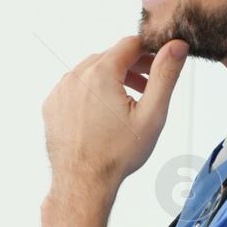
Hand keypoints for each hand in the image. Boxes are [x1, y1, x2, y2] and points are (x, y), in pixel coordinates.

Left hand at [43, 36, 187, 194]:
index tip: (158, 67)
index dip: (149, 53)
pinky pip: (73, 87)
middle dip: (131, 66)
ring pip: (90, 71)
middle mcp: (75, 78)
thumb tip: (176, 45)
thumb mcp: (152, 113)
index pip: (130, 44)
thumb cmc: (116, 154)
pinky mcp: (51, 105)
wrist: (82, 182)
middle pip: (109, 56)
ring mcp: (59, 91)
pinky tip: (102, 111)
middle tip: (147, 86)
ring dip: (111, 78)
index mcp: (100, 74)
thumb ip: (165, 75)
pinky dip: (90, 91)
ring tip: (127, 100)